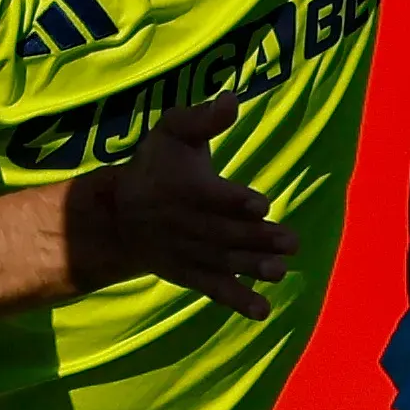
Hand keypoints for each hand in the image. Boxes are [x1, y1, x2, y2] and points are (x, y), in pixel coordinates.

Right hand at [66, 98, 290, 317]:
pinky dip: (237, 301)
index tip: (260, 205)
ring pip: (223, 262)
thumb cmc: (155, 165)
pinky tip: (262, 310)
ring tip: (279, 272)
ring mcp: (190, 253)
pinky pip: (214, 289)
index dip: (235, 201)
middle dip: (258, 240)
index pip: (212, 196)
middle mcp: (187, 224)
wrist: (119, 216)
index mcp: (185, 187)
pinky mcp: (191, 275)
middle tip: (291, 242)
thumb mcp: (172, 131)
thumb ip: (202, 119)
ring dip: (252, 269)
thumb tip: (233, 98)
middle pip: (225, 233)